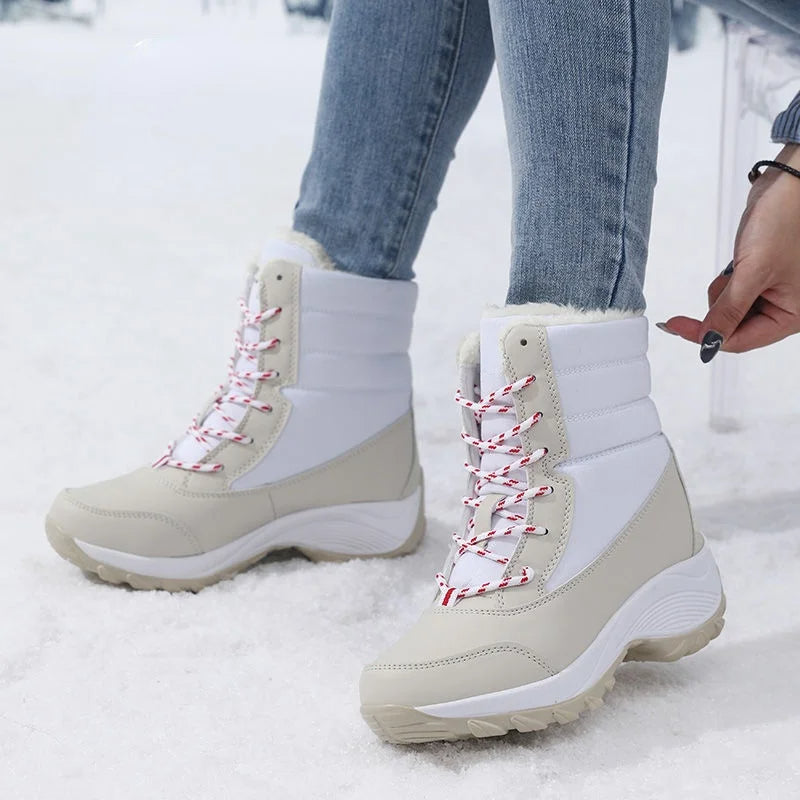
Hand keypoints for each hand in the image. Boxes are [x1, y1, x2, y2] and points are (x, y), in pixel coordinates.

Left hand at [659, 143, 799, 361]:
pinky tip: (740, 261)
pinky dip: (729, 282)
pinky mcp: (761, 277)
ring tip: (741, 265)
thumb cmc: (785, 221)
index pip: (741, 341)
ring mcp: (774, 292)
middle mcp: (787, 307)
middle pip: (735, 328)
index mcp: (794, 315)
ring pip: (731, 310)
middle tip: (727, 281)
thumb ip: (728, 311)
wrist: (790, 184)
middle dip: (721, 307)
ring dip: (724, 293)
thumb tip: (707, 340)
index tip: (676, 326)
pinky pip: (734, 292)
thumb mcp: (753, 272)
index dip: (706, 336)